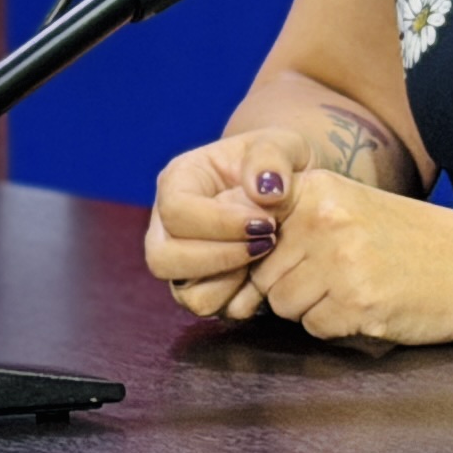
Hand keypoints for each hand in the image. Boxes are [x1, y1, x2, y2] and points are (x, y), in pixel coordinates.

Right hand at [145, 125, 315, 318]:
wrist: (290, 190)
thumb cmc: (280, 164)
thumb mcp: (282, 144)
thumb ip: (271, 157)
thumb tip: (264, 192)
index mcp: (178, 180)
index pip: (175, 210)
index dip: (218, 222)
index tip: (267, 222)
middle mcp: (167, 223)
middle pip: (162, 257)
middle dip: (219, 257)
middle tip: (267, 242)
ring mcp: (181, 258)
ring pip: (182, 290)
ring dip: (228, 282)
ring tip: (264, 259)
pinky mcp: (201, 286)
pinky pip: (207, 308)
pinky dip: (237, 300)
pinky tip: (263, 276)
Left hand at [245, 169, 452, 345]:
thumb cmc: (411, 242)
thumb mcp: (350, 208)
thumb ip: (293, 226)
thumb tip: (231, 273)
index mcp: (317, 190)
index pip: (250, 233)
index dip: (260, 258)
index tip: (283, 264)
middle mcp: (323, 221)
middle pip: (263, 274)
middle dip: (290, 287)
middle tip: (338, 279)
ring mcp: (340, 262)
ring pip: (283, 306)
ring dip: (312, 309)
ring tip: (355, 290)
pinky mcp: (357, 303)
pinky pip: (315, 328)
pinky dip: (337, 327)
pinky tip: (370, 306)